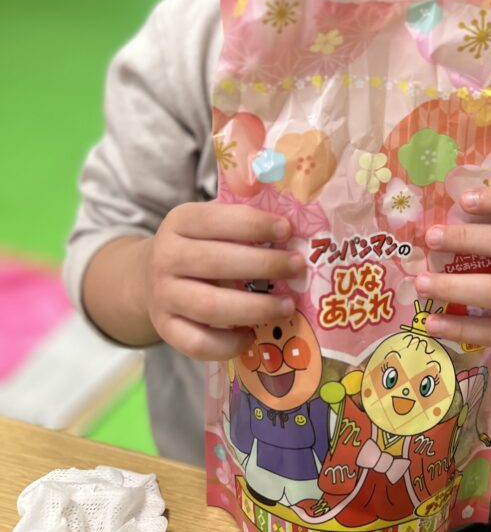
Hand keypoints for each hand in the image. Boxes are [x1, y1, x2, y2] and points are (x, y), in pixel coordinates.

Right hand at [143, 201, 302, 360]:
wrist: (151, 276)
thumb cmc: (200, 243)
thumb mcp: (213, 216)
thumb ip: (239, 201)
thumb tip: (258, 188)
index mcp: (179, 222)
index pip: (215, 220)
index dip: (253, 224)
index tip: (287, 229)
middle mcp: (166, 258)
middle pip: (216, 263)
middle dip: (264, 265)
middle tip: (297, 267)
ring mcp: (163, 296)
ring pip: (210, 307)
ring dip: (255, 308)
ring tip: (287, 306)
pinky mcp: (166, 329)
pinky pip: (198, 343)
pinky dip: (229, 344)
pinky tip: (253, 335)